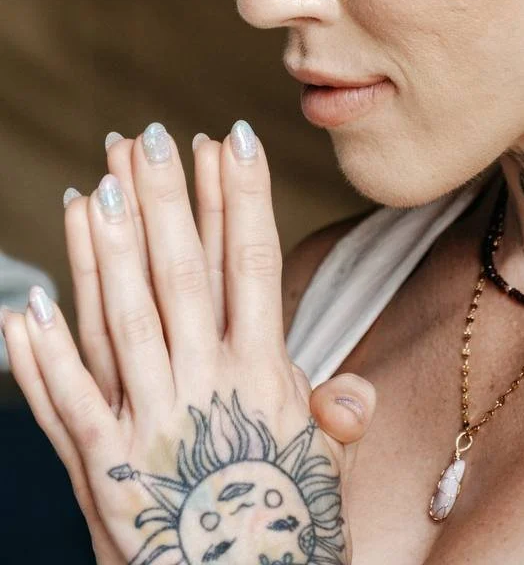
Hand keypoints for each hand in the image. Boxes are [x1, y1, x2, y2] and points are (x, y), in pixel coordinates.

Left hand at [2, 120, 375, 564]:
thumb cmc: (286, 532)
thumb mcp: (322, 467)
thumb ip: (333, 414)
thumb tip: (351, 387)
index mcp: (263, 376)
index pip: (252, 263)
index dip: (242, 197)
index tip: (234, 137)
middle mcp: (206, 388)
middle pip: (181, 275)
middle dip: (168, 200)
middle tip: (151, 137)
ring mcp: (150, 424)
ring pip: (122, 320)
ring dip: (106, 252)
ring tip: (94, 189)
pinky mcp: (102, 469)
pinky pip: (67, 403)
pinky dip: (42, 356)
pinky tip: (26, 305)